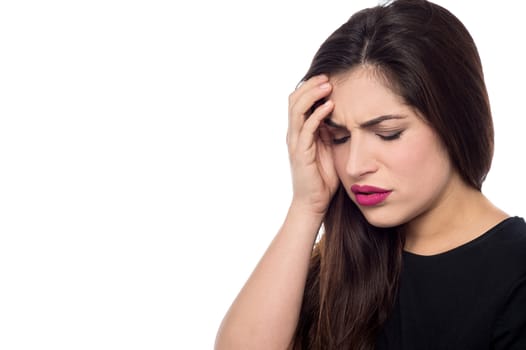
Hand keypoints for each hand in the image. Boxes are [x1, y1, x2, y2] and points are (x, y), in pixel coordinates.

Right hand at [287, 75, 338, 215]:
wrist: (313, 203)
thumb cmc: (323, 178)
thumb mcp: (328, 148)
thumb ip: (329, 131)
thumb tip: (340, 113)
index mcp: (299, 131)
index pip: (298, 101)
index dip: (310, 87)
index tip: (328, 77)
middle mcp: (294, 134)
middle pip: (294, 100)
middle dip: (310, 85)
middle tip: (327, 76)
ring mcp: (296, 143)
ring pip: (297, 110)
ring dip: (312, 95)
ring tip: (328, 84)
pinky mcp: (301, 153)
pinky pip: (307, 128)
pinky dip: (317, 115)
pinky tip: (330, 106)